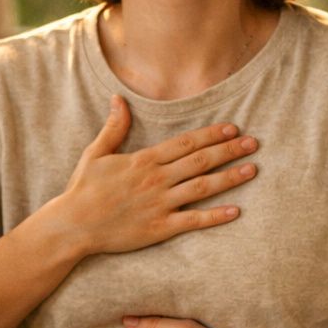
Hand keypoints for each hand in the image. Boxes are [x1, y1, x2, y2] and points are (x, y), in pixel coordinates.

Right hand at [50, 96, 257, 257]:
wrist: (74, 225)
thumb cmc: (83, 190)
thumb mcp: (96, 154)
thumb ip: (113, 127)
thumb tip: (119, 99)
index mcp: (144, 160)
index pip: (186, 143)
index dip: (211, 134)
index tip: (232, 129)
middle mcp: (156, 180)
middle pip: (200, 161)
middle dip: (229, 151)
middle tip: (254, 143)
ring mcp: (160, 204)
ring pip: (202, 187)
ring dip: (230, 177)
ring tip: (252, 169)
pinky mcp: (159, 228)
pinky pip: (193, 221)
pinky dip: (215, 216)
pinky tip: (235, 211)